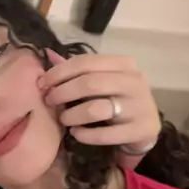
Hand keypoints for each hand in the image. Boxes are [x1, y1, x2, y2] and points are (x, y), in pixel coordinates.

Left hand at [39, 51, 160, 150]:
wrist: (146, 128)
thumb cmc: (116, 100)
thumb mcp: (102, 81)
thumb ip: (77, 70)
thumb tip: (48, 54)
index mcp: (124, 64)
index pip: (85, 62)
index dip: (59, 72)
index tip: (42, 84)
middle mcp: (134, 82)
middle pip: (89, 83)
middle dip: (62, 92)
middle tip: (49, 101)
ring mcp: (140, 106)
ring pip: (96, 108)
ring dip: (72, 115)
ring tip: (63, 119)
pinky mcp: (141, 130)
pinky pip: (105, 134)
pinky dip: (85, 135)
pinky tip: (76, 133)